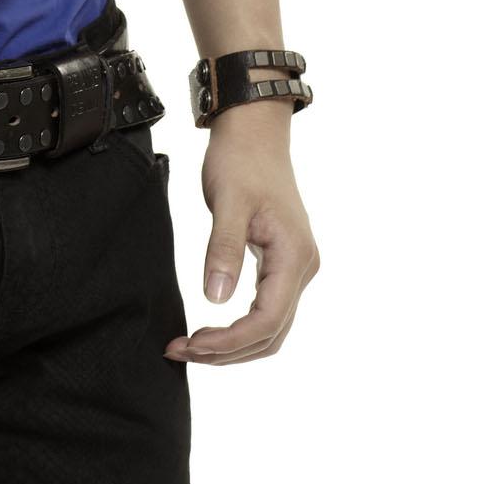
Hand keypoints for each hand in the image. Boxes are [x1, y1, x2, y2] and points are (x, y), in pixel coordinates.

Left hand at [164, 106, 319, 363]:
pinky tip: (211, 329)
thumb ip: (223, 250)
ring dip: (233, 345)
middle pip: (271, 334)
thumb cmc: (241, 160)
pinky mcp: (283, 263)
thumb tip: (215, 300)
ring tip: (191, 346)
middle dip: (227, 351)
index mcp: (294, 256)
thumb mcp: (227, 201)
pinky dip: (240, 328)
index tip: (191, 344)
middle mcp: (303, 268)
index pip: (267, 320)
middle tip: (180, 350)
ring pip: (271, 327)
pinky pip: (267, 309)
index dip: (229, 341)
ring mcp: (296, 267)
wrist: (255, 131)